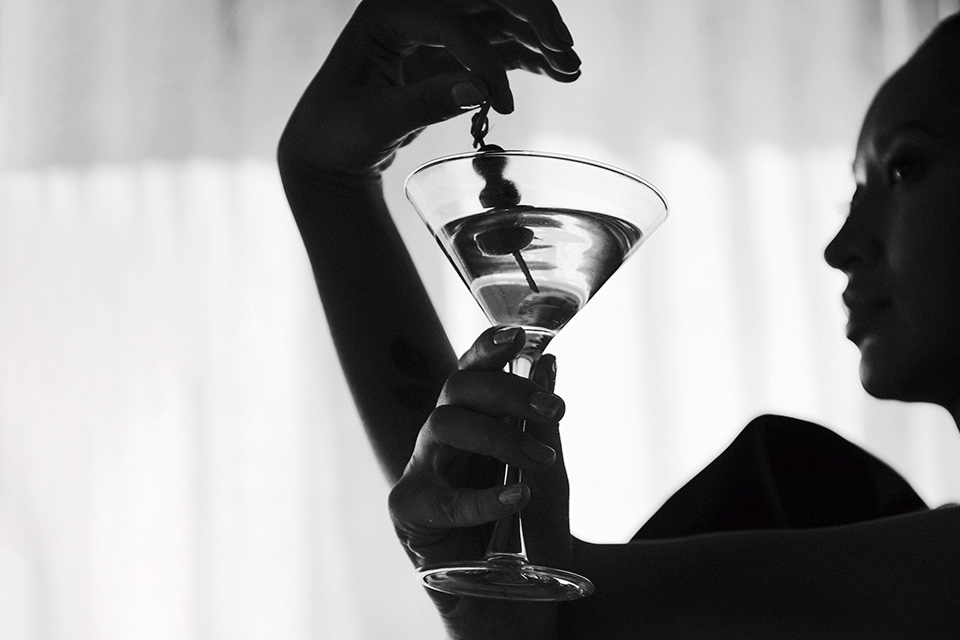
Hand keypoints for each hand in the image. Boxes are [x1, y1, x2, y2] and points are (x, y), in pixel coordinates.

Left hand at [278, 0, 580, 176]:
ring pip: (499, 17)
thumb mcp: (375, 122)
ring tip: (572, 69)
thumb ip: (424, 103)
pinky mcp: (448, 52)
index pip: (449, 20)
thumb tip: (478, 89)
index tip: (502, 106)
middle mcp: (414, 8)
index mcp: (386, 13)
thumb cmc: (338, 133)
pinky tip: (558, 73)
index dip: (483, 60)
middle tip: (565, 50)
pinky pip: (497, 45)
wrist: (329, 150)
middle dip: (531, 16)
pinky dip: (529, 57)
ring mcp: (435, 28)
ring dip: (539, 38)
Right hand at [389, 326, 572, 639]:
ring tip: (542, 460)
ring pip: (443, 427)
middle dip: (506, 391)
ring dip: (499, 435)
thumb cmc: (532, 535)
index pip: (472, 372)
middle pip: (457, 390)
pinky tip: (520, 496)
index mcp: (472, 423)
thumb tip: (547, 360)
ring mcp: (422, 473)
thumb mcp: (549, 473)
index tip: (519, 334)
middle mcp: (441, 441)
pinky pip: (441, 498)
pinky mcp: (409, 513)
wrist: (520, 604)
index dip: (488, 347)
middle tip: (554, 407)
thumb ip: (543, 422)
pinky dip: (483, 497)